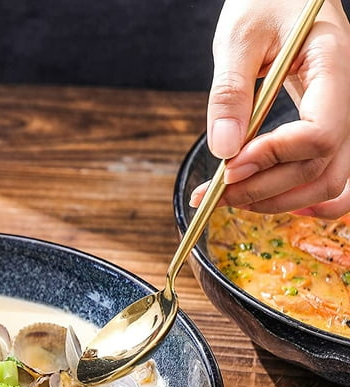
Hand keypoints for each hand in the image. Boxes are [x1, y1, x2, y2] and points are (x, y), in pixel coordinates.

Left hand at [190, 0, 349, 217]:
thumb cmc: (263, 0)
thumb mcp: (237, 37)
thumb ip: (230, 92)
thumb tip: (224, 150)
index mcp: (332, 64)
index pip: (319, 133)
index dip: (272, 158)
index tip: (229, 167)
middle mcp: (344, 95)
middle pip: (321, 167)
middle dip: (265, 189)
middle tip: (215, 192)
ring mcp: (339, 114)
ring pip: (328, 180)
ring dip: (278, 200)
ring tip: (230, 196)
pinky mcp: (324, 126)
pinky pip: (328, 174)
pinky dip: (301, 197)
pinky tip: (266, 199)